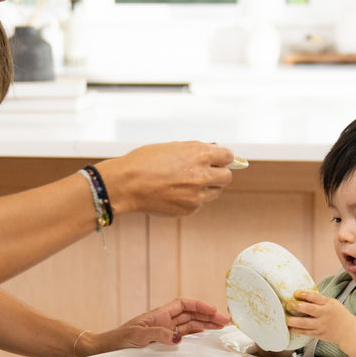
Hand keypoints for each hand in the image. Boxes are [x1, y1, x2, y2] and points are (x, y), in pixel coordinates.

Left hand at [84, 298, 230, 354]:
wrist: (104, 349)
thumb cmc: (117, 341)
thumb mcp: (136, 337)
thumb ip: (157, 335)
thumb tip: (177, 338)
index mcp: (158, 315)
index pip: (184, 304)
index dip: (200, 305)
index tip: (214, 310)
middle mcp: (163, 321)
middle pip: (190, 314)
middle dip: (208, 315)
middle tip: (226, 321)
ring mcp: (163, 331)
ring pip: (189, 324)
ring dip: (205, 324)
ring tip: (221, 326)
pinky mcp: (161, 341)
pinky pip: (183, 335)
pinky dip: (195, 334)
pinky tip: (204, 335)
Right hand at [96, 142, 233, 216]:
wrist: (127, 184)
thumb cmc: (144, 162)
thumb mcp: (172, 147)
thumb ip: (195, 150)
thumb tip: (212, 151)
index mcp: (200, 155)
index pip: (228, 157)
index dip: (223, 158)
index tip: (219, 159)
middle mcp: (202, 176)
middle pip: (226, 178)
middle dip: (219, 174)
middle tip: (206, 172)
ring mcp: (197, 195)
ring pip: (215, 192)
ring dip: (207, 187)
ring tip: (186, 183)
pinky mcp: (189, 209)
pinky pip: (199, 203)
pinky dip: (191, 199)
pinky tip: (174, 193)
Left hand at [285, 290, 351, 344]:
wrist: (349, 331)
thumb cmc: (340, 315)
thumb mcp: (333, 303)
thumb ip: (320, 300)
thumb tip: (303, 295)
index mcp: (328, 304)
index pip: (315, 297)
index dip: (304, 294)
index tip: (295, 292)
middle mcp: (324, 314)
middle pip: (309, 309)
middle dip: (297, 306)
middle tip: (289, 305)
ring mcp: (321, 325)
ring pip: (304, 323)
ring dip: (293, 321)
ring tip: (286, 318)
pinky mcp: (318, 334)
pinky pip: (305, 332)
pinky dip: (296, 330)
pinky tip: (290, 327)